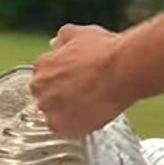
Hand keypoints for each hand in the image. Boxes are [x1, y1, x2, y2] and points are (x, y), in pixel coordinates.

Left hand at [31, 24, 132, 138]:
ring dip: (65, 112)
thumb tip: (55, 42)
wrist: (122, 71)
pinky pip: (61, 130)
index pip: (43, 77)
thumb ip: (63, 37)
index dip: (60, 79)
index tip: (72, 81)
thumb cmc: (106, 52)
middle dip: (59, 96)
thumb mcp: (82, 34)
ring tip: (86, 106)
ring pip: (52, 114)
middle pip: (45, 96)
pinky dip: (72, 126)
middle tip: (81, 93)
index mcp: (42, 65)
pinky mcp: (61, 127)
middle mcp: (41, 87)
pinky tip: (88, 117)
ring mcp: (50, 108)